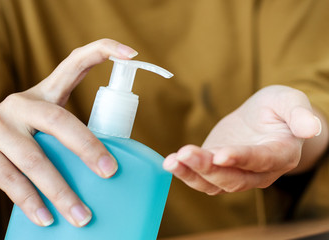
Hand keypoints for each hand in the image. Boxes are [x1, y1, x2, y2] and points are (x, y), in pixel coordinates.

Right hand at [0, 39, 137, 226]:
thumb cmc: (22, 138)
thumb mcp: (45, 128)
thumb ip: (71, 137)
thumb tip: (112, 168)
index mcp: (44, 94)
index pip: (74, 63)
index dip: (102, 51)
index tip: (131, 54)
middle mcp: (21, 104)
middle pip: (59, 120)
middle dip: (87, 147)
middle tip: (110, 172)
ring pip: (35, 159)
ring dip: (61, 191)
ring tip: (82, 217)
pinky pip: (11, 181)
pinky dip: (32, 203)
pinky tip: (47, 219)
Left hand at [163, 85, 322, 194]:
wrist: (263, 117)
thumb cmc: (279, 108)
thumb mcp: (290, 101)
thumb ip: (299, 114)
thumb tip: (311, 128)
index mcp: (281, 154)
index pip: (261, 160)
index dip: (241, 159)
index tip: (220, 155)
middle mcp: (259, 172)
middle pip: (234, 178)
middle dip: (208, 168)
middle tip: (185, 154)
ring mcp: (237, 173)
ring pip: (215, 183)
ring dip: (192, 174)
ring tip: (172, 161)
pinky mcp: (218, 169)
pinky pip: (202, 179)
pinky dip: (186, 173)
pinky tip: (170, 162)